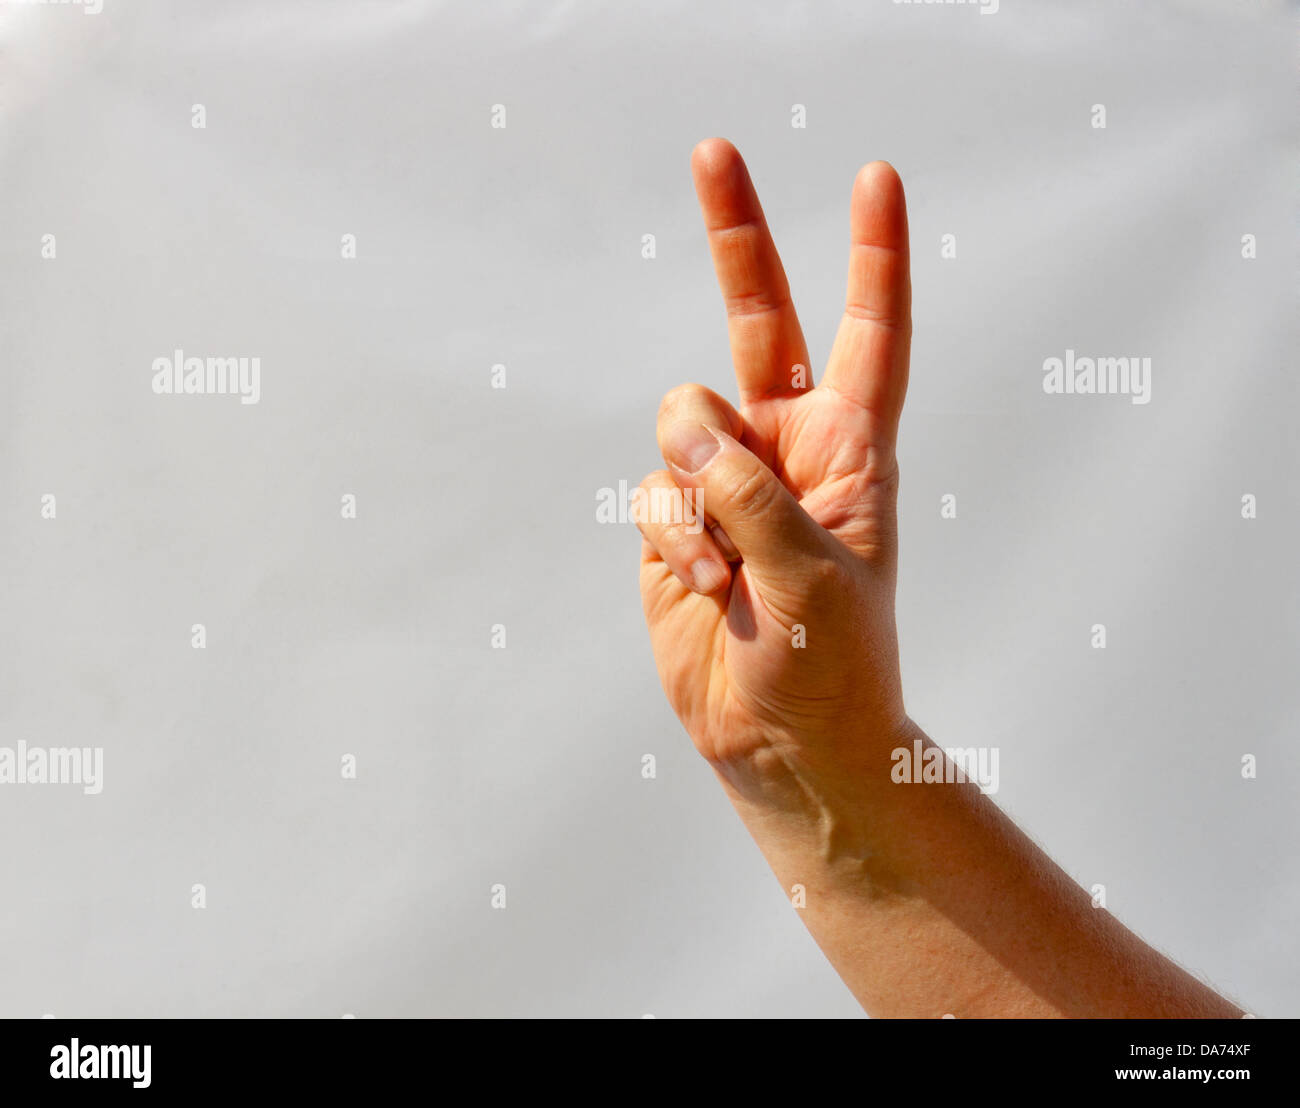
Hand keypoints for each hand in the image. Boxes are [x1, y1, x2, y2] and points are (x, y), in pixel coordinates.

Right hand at [637, 138, 911, 790]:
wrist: (782, 743)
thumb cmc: (834, 666)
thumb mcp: (816, 576)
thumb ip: (755, 495)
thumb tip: (687, 430)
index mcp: (852, 449)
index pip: (868, 335)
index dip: (872, 258)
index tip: (876, 178)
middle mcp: (786, 449)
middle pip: (756, 323)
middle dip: (737, 238)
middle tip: (714, 150)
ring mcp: (725, 484)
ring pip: (681, 420)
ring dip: (694, 488)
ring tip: (726, 566)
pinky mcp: (673, 523)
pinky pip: (649, 489)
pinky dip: (668, 534)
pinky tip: (701, 586)